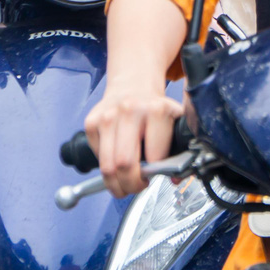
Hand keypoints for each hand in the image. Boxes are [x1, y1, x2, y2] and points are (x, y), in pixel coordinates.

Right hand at [84, 78, 184, 197]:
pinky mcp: (92, 123)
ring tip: (124, 185)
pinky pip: (97, 157)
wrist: (133, 83)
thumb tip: (175, 178)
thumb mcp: (174, 120)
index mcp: (156, 111)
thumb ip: (177, 147)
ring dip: (115, 184)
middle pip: (124, 164)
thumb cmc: (154, 107)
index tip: (153, 177)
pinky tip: (115, 160)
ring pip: (107, 166)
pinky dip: (106, 166)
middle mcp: (130, 112)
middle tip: (137, 187)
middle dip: (131, 185)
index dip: (153, 174)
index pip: (153, 157)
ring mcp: (108, 117)